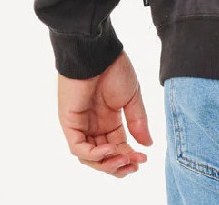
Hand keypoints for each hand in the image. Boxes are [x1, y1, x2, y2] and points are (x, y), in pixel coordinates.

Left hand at [57, 49, 152, 176]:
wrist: (98, 53)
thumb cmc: (115, 69)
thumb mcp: (132, 97)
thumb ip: (138, 121)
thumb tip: (148, 144)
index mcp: (110, 119)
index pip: (119, 146)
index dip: (130, 155)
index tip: (144, 159)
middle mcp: (95, 126)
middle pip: (104, 156)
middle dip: (119, 164)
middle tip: (134, 165)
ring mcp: (81, 126)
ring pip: (90, 157)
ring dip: (107, 163)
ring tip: (124, 158)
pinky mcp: (70, 124)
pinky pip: (79, 148)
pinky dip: (94, 154)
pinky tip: (110, 149)